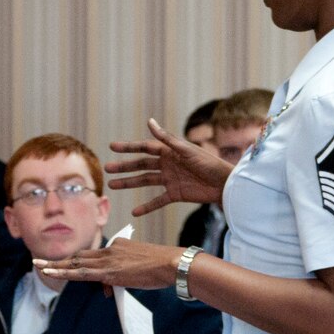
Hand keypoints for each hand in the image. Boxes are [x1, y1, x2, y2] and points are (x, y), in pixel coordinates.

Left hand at [34, 238, 182, 290]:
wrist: (172, 263)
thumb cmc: (161, 267)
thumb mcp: (137, 269)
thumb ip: (120, 277)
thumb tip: (105, 290)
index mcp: (118, 245)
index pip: (94, 255)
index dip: (83, 265)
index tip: (71, 269)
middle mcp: (110, 250)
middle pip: (80, 256)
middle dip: (60, 260)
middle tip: (41, 261)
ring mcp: (108, 260)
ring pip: (76, 263)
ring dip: (55, 265)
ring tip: (38, 266)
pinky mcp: (109, 271)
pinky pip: (81, 273)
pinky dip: (63, 273)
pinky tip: (50, 273)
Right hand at [105, 117, 234, 215]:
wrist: (226, 184)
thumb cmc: (209, 163)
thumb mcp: (187, 150)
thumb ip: (167, 139)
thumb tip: (149, 121)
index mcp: (170, 152)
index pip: (145, 148)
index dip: (129, 147)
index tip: (112, 146)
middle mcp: (167, 164)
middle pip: (141, 165)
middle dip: (124, 166)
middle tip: (107, 168)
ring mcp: (170, 180)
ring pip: (145, 181)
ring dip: (129, 183)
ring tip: (113, 185)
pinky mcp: (176, 194)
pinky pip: (157, 201)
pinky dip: (146, 207)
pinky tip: (134, 212)